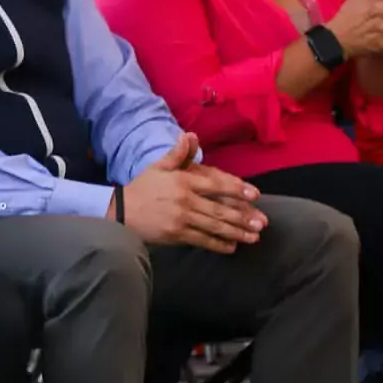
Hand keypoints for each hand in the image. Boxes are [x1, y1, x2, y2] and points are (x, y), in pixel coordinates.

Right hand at [114, 133, 266, 254]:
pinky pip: (202, 240)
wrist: (120, 211)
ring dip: (236, 232)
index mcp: (183, 181)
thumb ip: (178, 153)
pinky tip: (231, 247)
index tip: (255, 195)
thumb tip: (190, 135)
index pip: (216, 185)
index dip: (237, 189)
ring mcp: (181, 219)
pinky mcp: (176, 235)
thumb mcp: (159, 167)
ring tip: (253, 237)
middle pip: (220, 209)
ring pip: (214, 226)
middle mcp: (185, 200)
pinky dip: (218, 244)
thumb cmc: (143, 188)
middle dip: (243, 217)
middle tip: (262, 223)